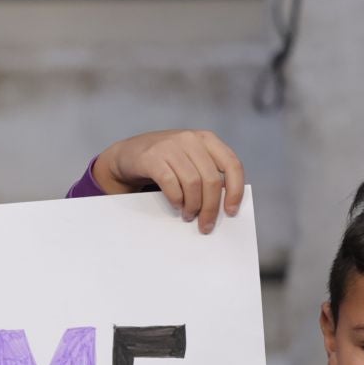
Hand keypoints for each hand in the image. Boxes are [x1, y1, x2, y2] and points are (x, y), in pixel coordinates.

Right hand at [91, 128, 244, 232]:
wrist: (128, 154)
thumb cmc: (165, 161)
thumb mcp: (191, 159)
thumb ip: (208, 172)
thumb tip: (225, 204)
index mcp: (206, 139)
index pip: (232, 164)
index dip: (235, 190)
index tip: (231, 211)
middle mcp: (190, 139)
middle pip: (211, 179)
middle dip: (211, 207)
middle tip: (205, 225)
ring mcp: (170, 146)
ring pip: (192, 183)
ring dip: (192, 206)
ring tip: (189, 216)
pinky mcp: (151, 157)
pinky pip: (170, 183)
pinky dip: (176, 199)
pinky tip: (176, 205)